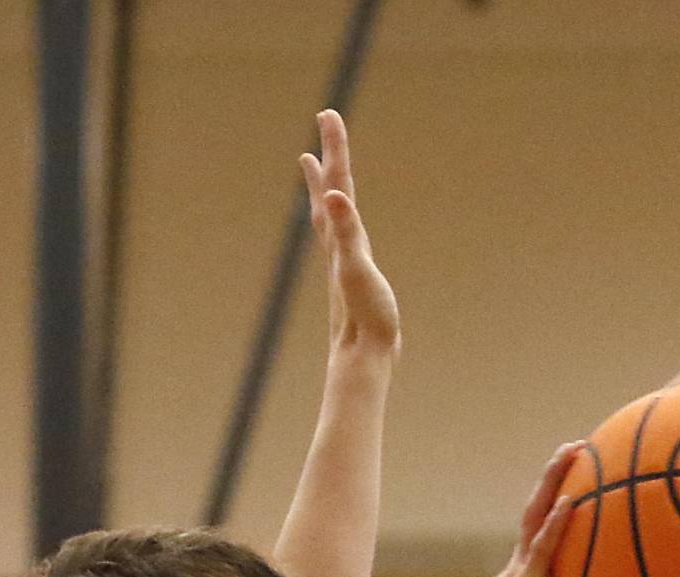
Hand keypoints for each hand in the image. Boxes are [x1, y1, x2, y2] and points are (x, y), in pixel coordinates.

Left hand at [301, 109, 400, 355]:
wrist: (362, 359)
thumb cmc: (365, 317)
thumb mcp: (357, 268)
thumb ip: (345, 232)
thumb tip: (332, 196)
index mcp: (341, 239)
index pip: (337, 183)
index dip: (336, 148)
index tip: (329, 114)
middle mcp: (337, 246)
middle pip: (329, 191)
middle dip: (329, 156)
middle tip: (324, 122)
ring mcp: (342, 263)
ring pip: (329, 215)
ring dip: (322, 188)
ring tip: (314, 168)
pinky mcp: (350, 280)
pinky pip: (340, 239)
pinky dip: (337, 222)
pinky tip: (338, 228)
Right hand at [500, 445, 584, 576]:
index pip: (551, 526)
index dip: (565, 494)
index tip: (588, 467)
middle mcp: (527, 571)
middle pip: (540, 509)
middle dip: (558, 474)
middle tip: (579, 444)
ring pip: (535, 517)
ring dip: (553, 483)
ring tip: (571, 452)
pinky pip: (541, 550)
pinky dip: (555, 525)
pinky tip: (573, 502)